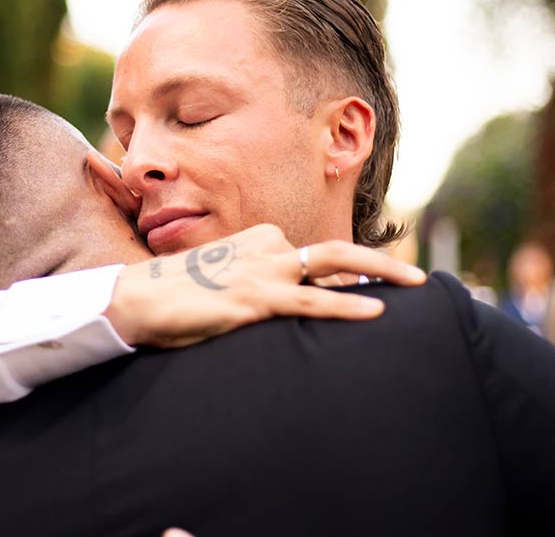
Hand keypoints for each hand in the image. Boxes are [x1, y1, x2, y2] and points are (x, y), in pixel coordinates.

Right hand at [103, 224, 425, 347]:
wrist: (136, 302)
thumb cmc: (175, 298)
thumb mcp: (218, 282)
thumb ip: (250, 286)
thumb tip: (273, 307)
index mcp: (256, 241)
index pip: (311, 255)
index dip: (344, 272)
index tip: (373, 285)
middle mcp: (265, 250)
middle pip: (334, 251)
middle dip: (381, 262)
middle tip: (418, 278)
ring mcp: (262, 273)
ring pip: (331, 267)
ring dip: (380, 277)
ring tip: (417, 286)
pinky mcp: (254, 301)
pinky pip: (310, 303)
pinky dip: (347, 307)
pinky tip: (376, 313)